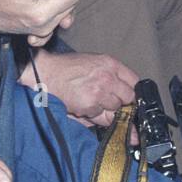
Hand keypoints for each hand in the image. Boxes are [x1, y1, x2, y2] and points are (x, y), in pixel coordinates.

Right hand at [22, 48, 138, 129]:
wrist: (45, 73)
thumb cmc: (67, 69)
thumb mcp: (93, 63)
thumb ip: (112, 76)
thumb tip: (129, 97)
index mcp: (110, 63)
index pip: (135, 81)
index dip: (132, 92)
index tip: (129, 98)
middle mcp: (108, 76)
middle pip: (129, 97)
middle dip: (120, 103)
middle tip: (105, 100)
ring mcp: (100, 91)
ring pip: (116, 110)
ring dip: (106, 110)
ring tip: (90, 100)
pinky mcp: (90, 104)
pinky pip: (101, 117)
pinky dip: (93, 115)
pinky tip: (83, 105)